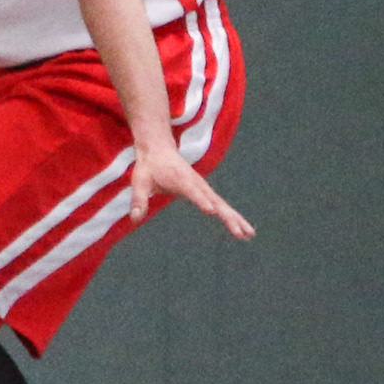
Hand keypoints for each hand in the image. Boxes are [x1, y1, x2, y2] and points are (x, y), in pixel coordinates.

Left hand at [130, 140, 249, 236]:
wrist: (159, 149)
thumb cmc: (149, 166)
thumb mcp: (140, 182)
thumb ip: (138, 200)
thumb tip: (135, 219)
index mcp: (181, 180)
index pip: (193, 192)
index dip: (201, 201)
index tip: (210, 211)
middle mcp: (197, 184)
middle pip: (216, 202)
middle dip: (228, 217)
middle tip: (241, 232)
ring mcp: (203, 187)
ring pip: (222, 205)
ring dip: (236, 219)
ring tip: (249, 234)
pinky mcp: (205, 191)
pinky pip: (221, 205)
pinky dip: (232, 216)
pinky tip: (242, 229)